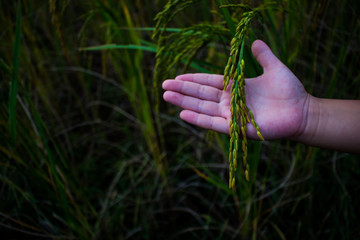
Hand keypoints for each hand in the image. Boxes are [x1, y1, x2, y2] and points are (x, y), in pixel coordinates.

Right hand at [162, 40, 309, 139]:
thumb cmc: (290, 91)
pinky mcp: (237, 128)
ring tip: (166, 96)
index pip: (209, 83)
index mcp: (236, 88)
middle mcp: (230, 102)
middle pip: (201, 95)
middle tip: (163, 86)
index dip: (193, 80)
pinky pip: (213, 124)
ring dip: (184, 103)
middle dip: (182, 90)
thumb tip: (255, 41)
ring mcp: (232, 116)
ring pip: (202, 108)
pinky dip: (198, 119)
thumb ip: (264, 55)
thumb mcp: (275, 68)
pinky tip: (182, 114)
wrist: (302, 112)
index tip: (176, 76)